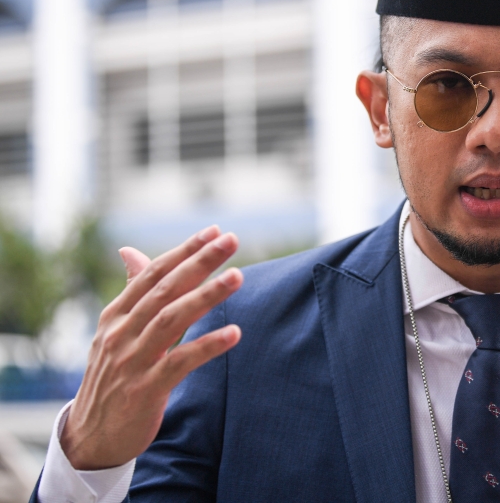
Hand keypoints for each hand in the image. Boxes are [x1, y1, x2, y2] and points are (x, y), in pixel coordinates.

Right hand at [60, 226, 242, 469]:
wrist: (90, 437)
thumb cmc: (113, 377)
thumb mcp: (115, 333)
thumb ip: (132, 294)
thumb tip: (129, 251)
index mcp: (115, 316)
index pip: (152, 274)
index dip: (183, 251)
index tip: (213, 232)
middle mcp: (121, 334)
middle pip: (165, 289)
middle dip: (199, 262)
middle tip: (231, 240)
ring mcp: (132, 361)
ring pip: (172, 320)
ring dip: (207, 296)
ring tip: (238, 276)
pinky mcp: (145, 390)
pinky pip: (180, 362)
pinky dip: (207, 345)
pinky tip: (234, 333)